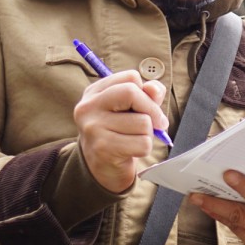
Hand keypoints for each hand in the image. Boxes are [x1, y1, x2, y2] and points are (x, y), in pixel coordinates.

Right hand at [73, 70, 167, 192]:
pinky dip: (145, 149)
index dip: (146, 92)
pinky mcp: (103, 148)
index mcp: (95, 92)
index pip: (130, 77)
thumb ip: (146, 94)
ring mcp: (93, 127)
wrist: (102, 168)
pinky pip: (143, 143)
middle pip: (131, 92)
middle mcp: (88, 107)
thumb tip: (154, 89)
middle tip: (156, 124)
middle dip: (152, 110)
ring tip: (135, 139)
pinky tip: (132, 151)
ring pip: (142, 122)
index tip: (149, 107)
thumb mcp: (132, 108)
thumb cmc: (121, 132)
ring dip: (148, 134)